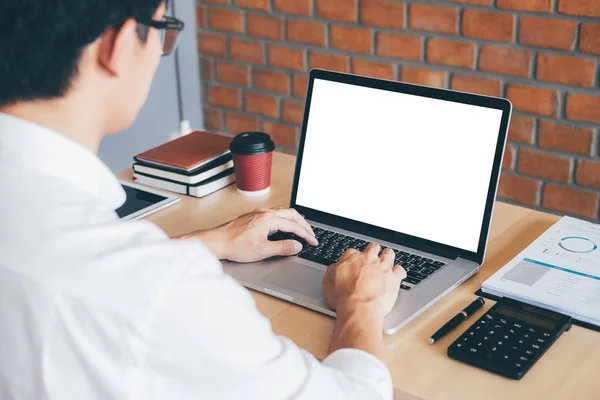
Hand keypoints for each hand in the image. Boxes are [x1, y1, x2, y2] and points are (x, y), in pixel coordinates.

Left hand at [186, 208, 318, 262]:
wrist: (216, 242)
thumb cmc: (234, 245)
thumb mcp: (262, 250)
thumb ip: (282, 248)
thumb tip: (297, 246)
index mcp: (269, 219)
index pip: (294, 226)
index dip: (306, 235)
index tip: (313, 242)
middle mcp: (265, 213)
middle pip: (291, 214)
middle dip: (304, 224)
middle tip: (311, 234)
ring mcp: (258, 213)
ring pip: (283, 212)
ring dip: (295, 220)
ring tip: (301, 229)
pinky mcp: (253, 216)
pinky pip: (275, 213)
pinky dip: (285, 219)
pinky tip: (283, 226)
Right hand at [322, 244, 406, 317]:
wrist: (359, 309)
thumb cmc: (343, 297)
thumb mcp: (328, 282)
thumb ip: (333, 270)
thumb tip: (335, 268)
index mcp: (352, 258)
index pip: (354, 251)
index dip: (354, 258)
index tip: (355, 263)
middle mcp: (368, 259)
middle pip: (373, 248)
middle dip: (373, 252)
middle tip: (372, 259)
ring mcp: (383, 267)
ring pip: (389, 254)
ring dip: (387, 257)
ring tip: (386, 261)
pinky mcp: (394, 277)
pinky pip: (400, 270)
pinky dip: (399, 272)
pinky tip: (397, 275)